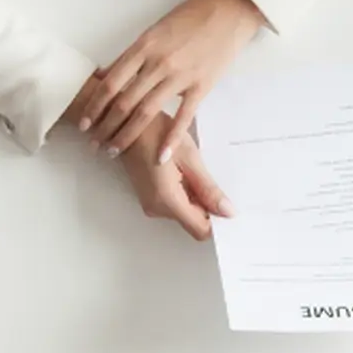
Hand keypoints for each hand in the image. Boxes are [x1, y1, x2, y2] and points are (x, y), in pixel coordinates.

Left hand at [78, 0, 264, 161]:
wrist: (228, 11)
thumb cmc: (191, 17)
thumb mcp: (155, 30)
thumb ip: (133, 55)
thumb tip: (107, 74)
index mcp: (143, 47)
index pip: (111, 83)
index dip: (95, 106)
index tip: (85, 123)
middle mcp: (158, 63)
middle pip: (124, 102)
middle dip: (106, 127)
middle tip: (95, 144)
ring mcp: (180, 76)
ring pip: (146, 112)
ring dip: (127, 135)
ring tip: (114, 150)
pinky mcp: (201, 86)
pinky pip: (183, 117)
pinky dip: (170, 139)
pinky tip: (160, 156)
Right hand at [116, 112, 232, 240]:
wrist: (125, 122)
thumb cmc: (155, 132)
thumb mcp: (189, 157)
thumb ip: (208, 188)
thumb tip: (227, 212)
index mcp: (167, 200)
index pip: (200, 230)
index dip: (216, 221)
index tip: (226, 204)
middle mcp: (156, 209)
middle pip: (193, 222)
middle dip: (206, 204)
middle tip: (205, 175)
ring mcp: (150, 204)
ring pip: (184, 212)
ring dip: (194, 196)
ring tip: (190, 169)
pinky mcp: (148, 197)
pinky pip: (174, 204)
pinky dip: (184, 192)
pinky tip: (181, 170)